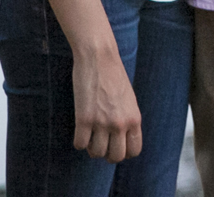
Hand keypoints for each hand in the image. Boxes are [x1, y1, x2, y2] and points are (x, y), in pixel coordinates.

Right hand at [72, 42, 142, 162]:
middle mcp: (120, 123)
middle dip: (107, 154)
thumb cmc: (113, 74)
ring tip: (90, 136)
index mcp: (134, 118)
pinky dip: (79, 141)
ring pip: (96, 153)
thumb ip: (127, 119)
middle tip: (101, 144)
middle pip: (115, 157)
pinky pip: (80, 144)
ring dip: (91, 148)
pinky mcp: (83, 118)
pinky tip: (80, 131)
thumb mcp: (129, 99)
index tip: (116, 146)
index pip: (134, 150)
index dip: (124, 152)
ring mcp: (101, 122)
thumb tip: (121, 138)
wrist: (98, 57)